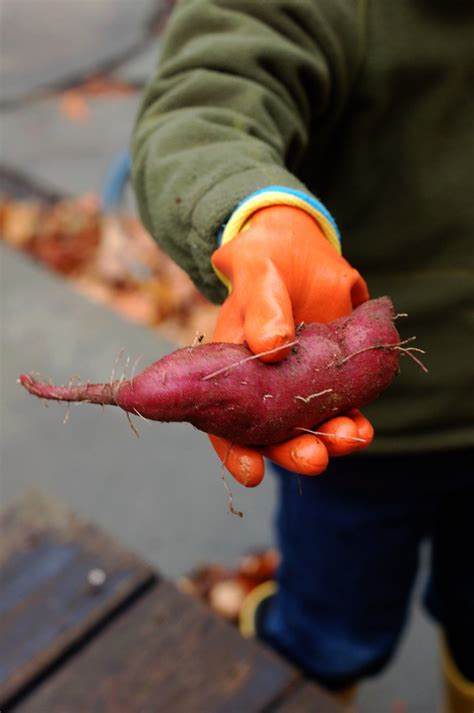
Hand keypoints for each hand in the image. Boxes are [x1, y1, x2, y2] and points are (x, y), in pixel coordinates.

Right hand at [209, 205, 371, 485]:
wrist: (304, 250)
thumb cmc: (265, 258)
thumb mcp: (256, 270)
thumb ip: (261, 305)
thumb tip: (272, 348)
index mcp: (228, 369)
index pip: (223, 419)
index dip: (234, 450)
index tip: (253, 472)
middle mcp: (261, 386)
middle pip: (270, 434)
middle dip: (292, 451)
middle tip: (315, 458)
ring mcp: (297, 385)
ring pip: (308, 427)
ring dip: (329, 440)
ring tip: (352, 437)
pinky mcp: (330, 377)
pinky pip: (339, 407)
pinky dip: (352, 421)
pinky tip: (364, 426)